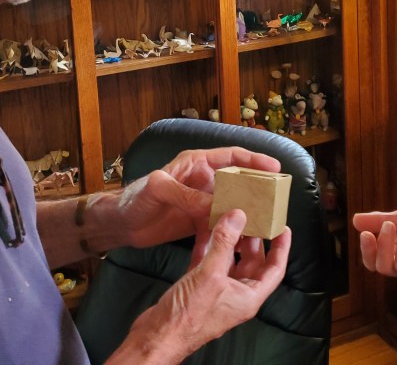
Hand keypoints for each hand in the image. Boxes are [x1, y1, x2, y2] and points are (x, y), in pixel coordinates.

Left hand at [113, 147, 280, 249]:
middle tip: (276, 199)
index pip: (231, 157)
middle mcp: (203, 179)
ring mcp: (202, 201)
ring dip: (247, 211)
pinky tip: (242, 239)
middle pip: (238, 180)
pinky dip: (231, 230)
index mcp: (196, 163)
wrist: (120, 224)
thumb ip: (185, 194)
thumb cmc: (134, 198)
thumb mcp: (158, 189)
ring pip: (232, 203)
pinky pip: (220, 222)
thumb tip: (215, 205)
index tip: (274, 168)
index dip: (254, 160)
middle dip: (257, 187)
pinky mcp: (198, 220)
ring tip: (265, 221)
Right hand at [113, 209, 290, 363]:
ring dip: (228, 239)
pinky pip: (208, 261)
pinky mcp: (198, 287)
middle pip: (252, 261)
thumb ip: (224, 243)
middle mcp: (235, 294)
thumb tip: (237, 217)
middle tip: (250, 215)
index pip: (274, 269)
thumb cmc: (187, 317)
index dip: (281, 248)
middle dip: (252, 238)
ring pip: (229, 259)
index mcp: (248, 296)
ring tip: (228, 217)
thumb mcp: (210, 275)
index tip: (282, 227)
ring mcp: (217, 290)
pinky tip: (204, 228)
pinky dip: (208, 245)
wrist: (157, 335)